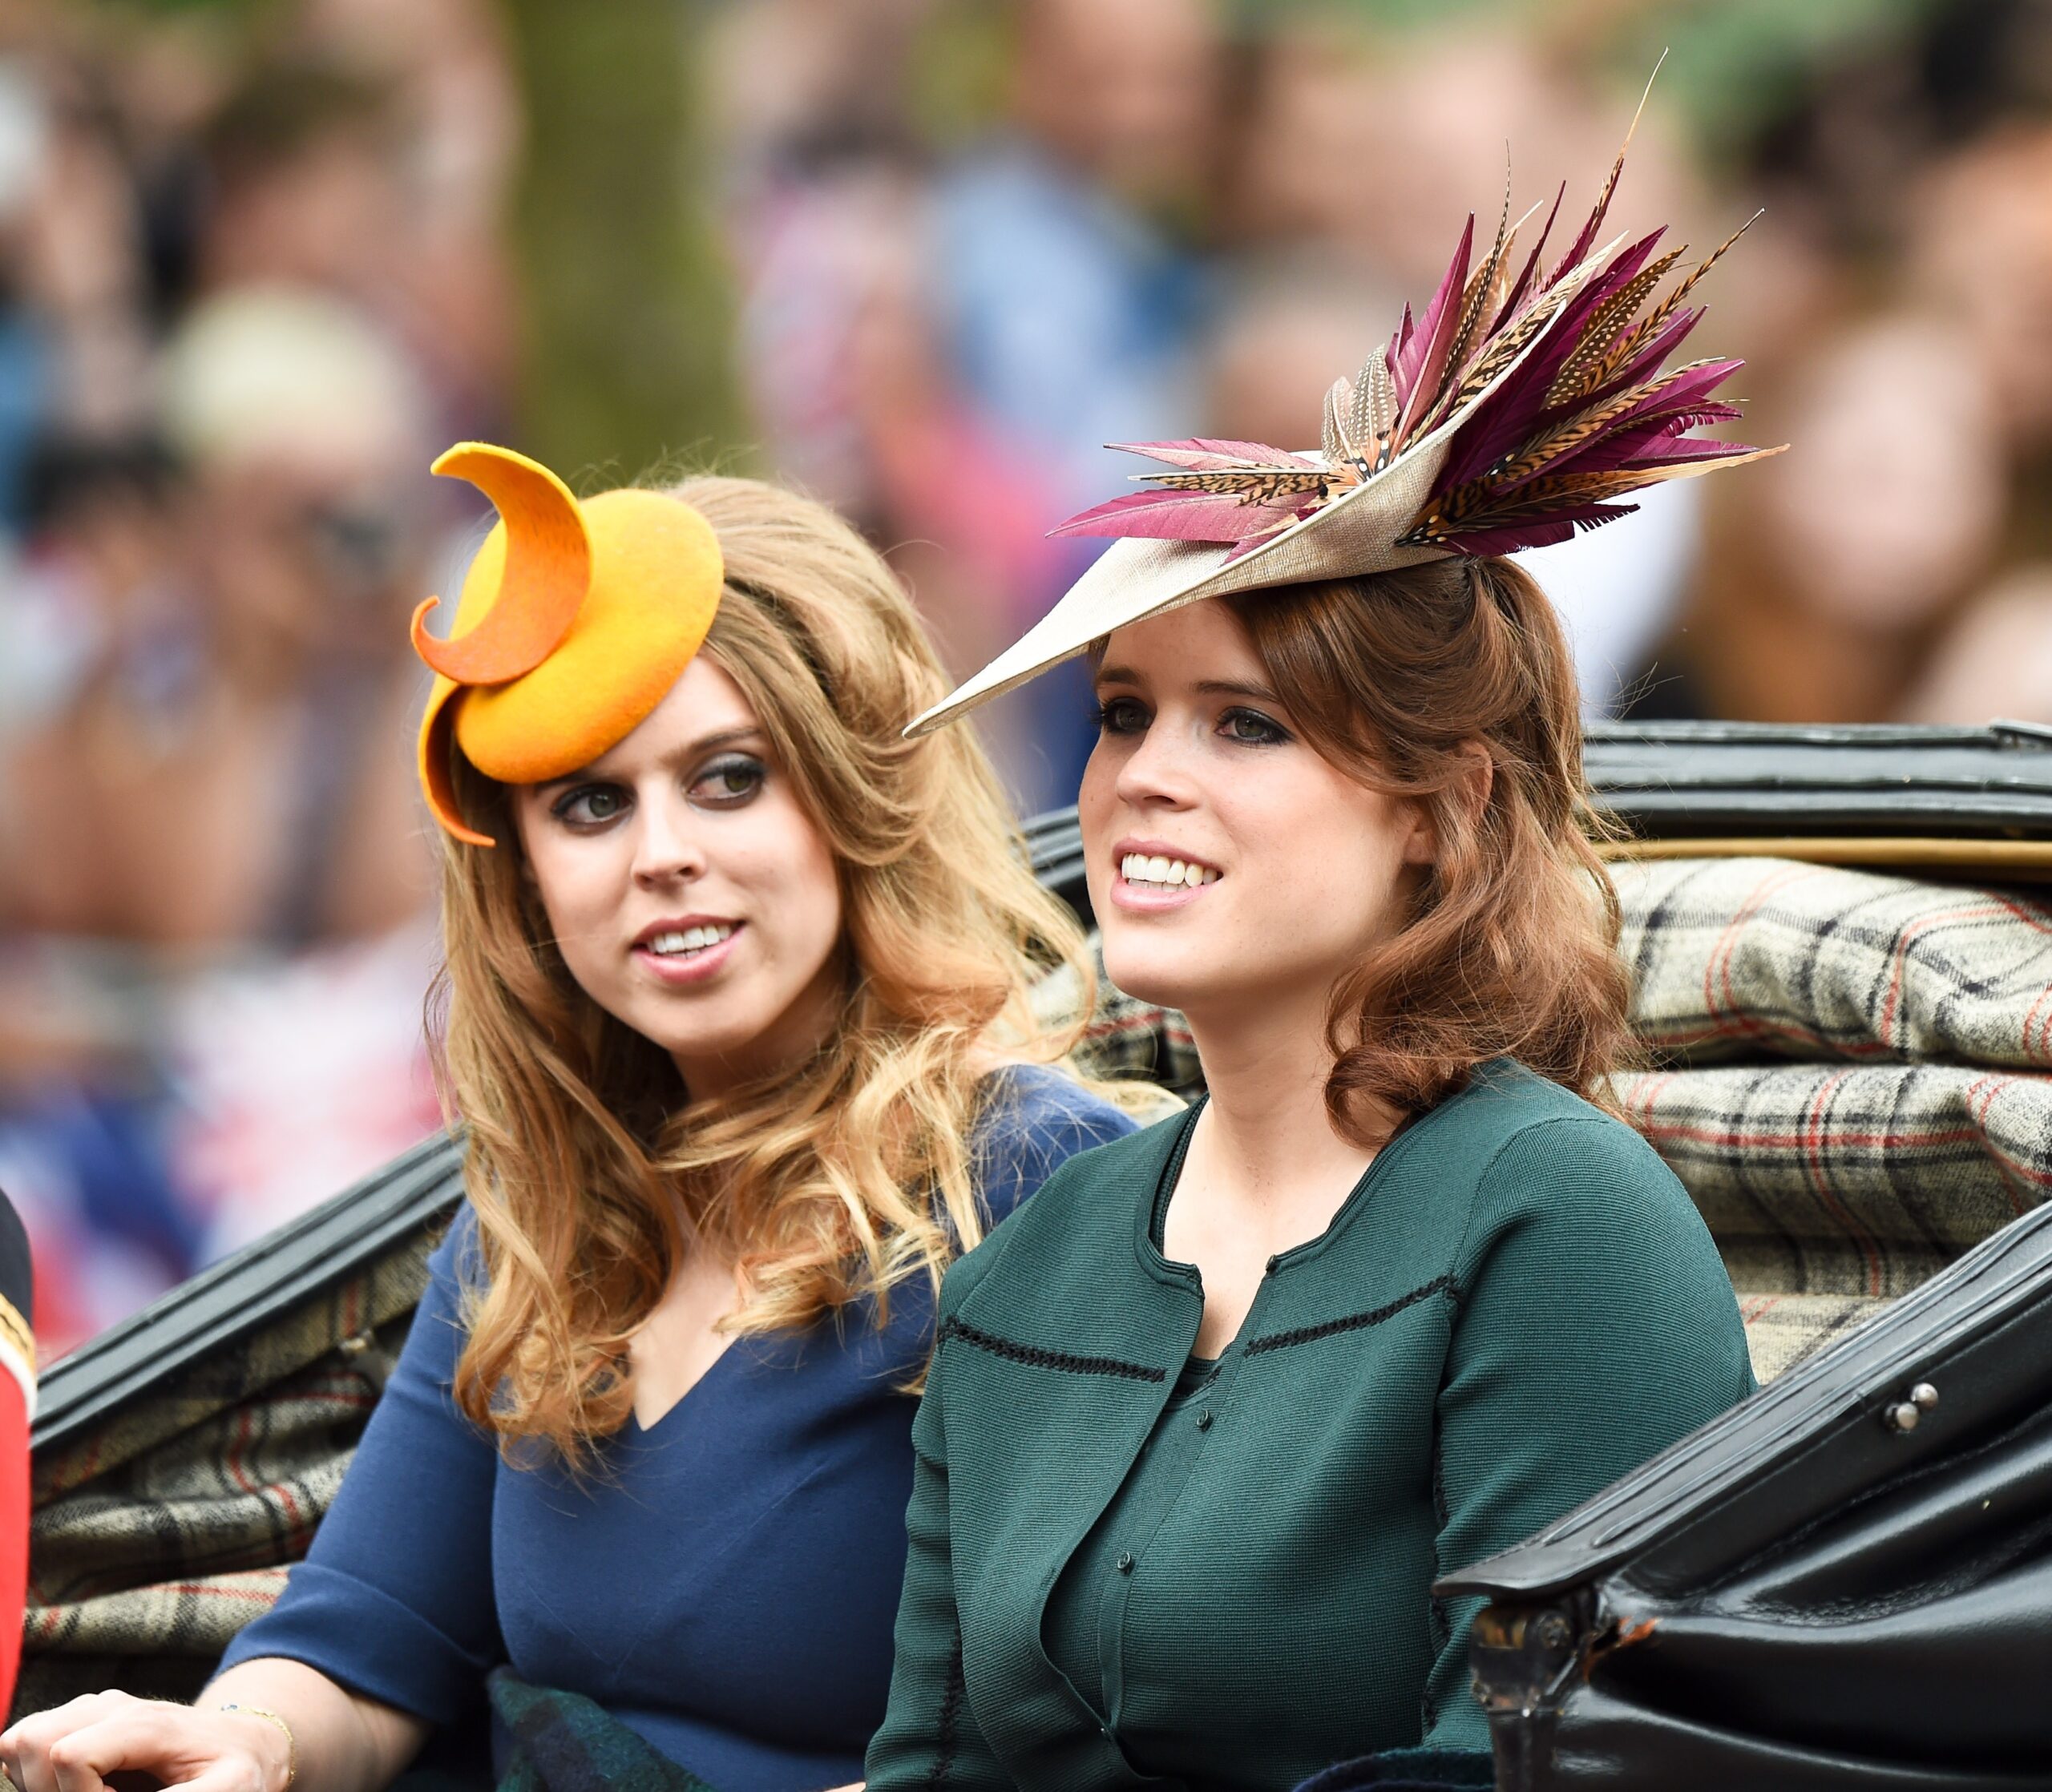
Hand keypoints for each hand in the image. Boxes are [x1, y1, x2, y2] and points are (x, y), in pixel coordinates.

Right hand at [1, 1692, 292, 1791]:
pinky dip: (34, 1774)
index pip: (69, 1755)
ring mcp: (90, 1710)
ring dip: (36, 1782)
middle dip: (46, 1789)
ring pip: (21, 1741)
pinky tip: (76, 1786)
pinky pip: (24, 1745)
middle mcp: (110, 1707)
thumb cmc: (237, 1769)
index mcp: (144, 1724)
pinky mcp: (78, 1721)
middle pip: (32, 1741)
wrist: (242, 1742)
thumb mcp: (229, 1789)